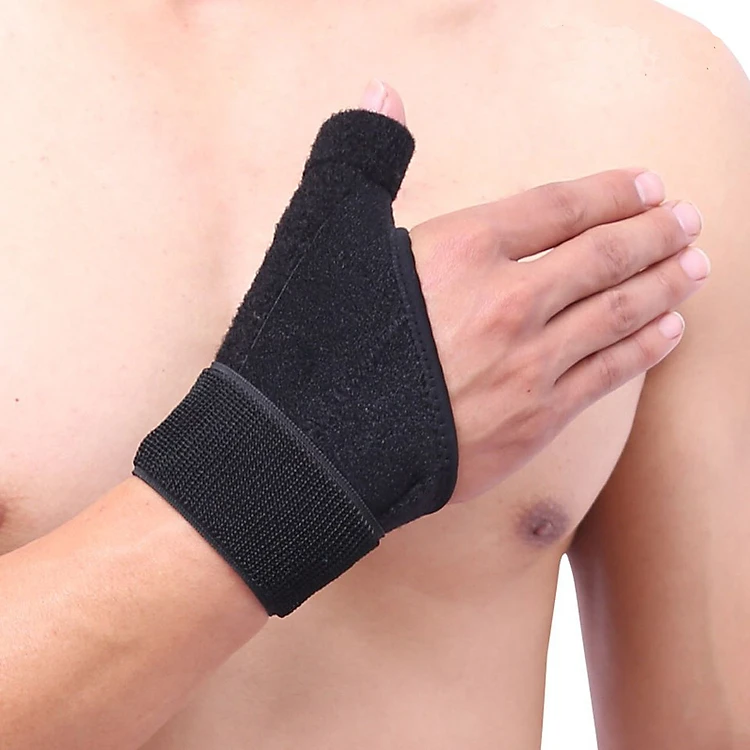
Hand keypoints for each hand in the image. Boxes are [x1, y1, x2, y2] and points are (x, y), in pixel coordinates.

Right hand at [134, 81, 708, 613]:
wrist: (316, 450)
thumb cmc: (313, 346)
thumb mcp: (323, 234)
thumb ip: (361, 161)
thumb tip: (380, 93)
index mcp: (463, 250)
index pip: (558, 208)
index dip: (609, 192)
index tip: (647, 184)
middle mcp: (507, 302)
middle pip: (603, 258)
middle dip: (653, 234)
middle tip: (689, 220)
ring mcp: (527, 365)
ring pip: (617, 315)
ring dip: (664, 287)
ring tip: (696, 266)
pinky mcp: (532, 422)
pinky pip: (605, 376)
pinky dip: (642, 350)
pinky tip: (668, 332)